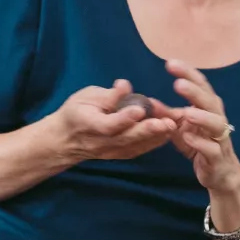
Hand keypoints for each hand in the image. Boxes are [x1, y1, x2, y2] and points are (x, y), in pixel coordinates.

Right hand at [54, 79, 179, 161]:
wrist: (65, 139)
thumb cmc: (76, 111)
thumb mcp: (85, 96)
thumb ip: (107, 95)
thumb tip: (125, 85)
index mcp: (89, 124)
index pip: (108, 124)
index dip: (124, 117)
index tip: (140, 109)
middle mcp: (101, 142)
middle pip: (126, 138)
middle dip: (148, 130)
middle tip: (167, 122)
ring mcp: (111, 152)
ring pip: (135, 146)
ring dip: (155, 137)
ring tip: (173, 126)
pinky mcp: (120, 155)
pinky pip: (138, 150)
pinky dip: (153, 142)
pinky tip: (167, 133)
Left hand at [166, 60, 239, 194]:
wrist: (220, 173)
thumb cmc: (200, 144)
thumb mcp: (180, 127)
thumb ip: (166, 114)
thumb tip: (146, 102)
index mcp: (207, 107)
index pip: (200, 85)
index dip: (187, 73)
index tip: (170, 63)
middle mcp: (216, 119)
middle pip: (210, 101)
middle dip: (195, 92)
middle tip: (178, 83)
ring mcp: (219, 138)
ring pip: (216, 124)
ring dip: (202, 117)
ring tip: (187, 112)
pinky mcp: (217, 157)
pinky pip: (211, 148)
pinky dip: (200, 142)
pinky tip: (187, 137)